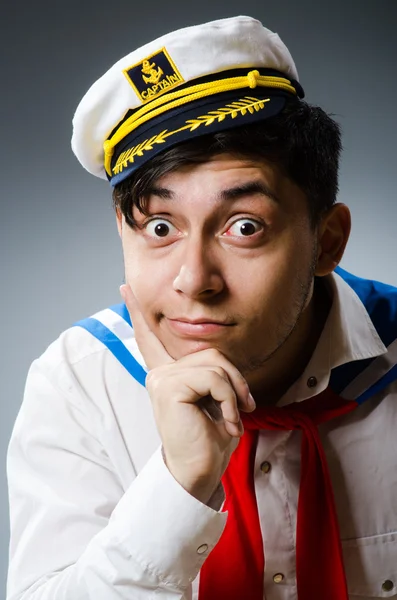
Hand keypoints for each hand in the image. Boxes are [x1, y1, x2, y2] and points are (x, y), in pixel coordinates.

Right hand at [120, 284, 255, 503]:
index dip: (139, 313)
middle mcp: (159, 373)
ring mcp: (161, 378)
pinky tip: (227, 423)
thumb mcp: (215, 400)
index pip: (151, 339)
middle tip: (244, 407)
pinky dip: (229, 401)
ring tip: (233, 420)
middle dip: (235, 380)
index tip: (125, 288)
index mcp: (167, 375)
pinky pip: (214, 379)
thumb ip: (211, 374)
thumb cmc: (209, 441)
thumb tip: (218, 362)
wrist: (199, 473)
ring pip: (216, 365)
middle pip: (211, 353)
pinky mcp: (168, 386)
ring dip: (234, 395)